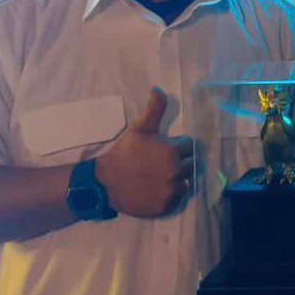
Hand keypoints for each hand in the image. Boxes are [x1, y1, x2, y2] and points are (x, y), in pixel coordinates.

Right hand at [95, 88, 194, 217]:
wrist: (103, 182)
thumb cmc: (124, 153)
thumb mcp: (140, 129)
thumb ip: (154, 109)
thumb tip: (158, 88)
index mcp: (173, 151)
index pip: (190, 147)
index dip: (179, 147)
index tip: (165, 149)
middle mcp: (176, 171)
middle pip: (190, 165)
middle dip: (180, 162)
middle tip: (161, 164)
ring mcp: (171, 190)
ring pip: (186, 182)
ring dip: (177, 179)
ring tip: (160, 177)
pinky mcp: (165, 206)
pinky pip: (177, 200)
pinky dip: (171, 196)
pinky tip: (157, 189)